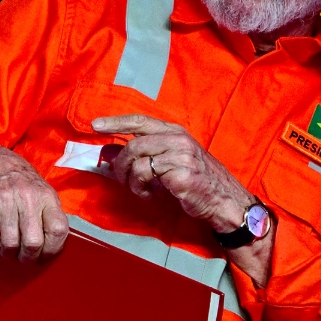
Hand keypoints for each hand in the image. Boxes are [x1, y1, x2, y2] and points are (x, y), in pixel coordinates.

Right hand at [0, 141, 67, 261]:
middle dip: (28, 257)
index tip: (45, 256)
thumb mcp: (43, 193)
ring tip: (9, 251)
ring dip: (9, 254)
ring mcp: (6, 200)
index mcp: (47, 197)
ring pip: (10, 243)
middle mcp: (28, 197)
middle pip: (33, 242)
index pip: (57, 230)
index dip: (52, 250)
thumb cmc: (22, 184)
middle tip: (24, 258)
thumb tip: (52, 247)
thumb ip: (50, 216)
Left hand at [91, 114, 247, 231]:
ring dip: (130, 179)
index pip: (140, 120)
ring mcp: (180, 155)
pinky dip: (140, 188)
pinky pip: (145, 175)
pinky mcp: (180, 173)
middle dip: (120, 164)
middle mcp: (178, 139)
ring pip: (136, 159)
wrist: (224, 200)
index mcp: (176, 132)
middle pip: (133, 144)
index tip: (95, 125)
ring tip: (140, 189)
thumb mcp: (170, 162)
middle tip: (120, 179)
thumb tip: (109, 153)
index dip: (116, 122)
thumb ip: (143, 154)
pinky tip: (150, 194)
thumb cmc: (197, 182)